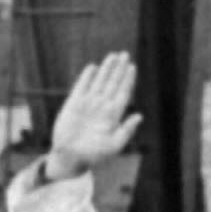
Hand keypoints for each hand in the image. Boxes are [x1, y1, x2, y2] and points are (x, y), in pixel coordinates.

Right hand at [44, 53, 140, 180]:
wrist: (71, 157)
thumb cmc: (94, 155)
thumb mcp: (114, 145)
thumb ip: (126, 130)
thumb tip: (140, 116)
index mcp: (114, 115)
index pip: (123, 92)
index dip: (128, 80)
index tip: (132, 67)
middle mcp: (102, 106)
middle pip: (113, 83)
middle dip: (119, 69)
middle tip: (124, 54)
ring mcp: (88, 104)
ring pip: (99, 82)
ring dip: (106, 69)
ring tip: (112, 56)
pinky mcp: (73, 104)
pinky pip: (81, 87)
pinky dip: (86, 77)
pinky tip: (93, 67)